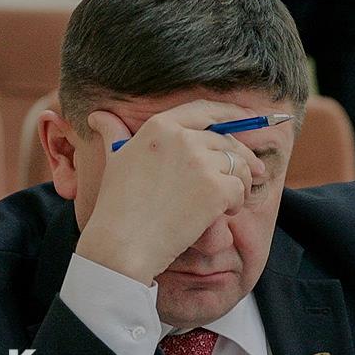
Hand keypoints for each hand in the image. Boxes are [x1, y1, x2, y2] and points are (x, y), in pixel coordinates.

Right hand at [75, 100, 266, 284]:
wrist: (122, 244)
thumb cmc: (116, 207)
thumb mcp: (113, 161)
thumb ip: (114, 134)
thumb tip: (98, 115)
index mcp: (159, 126)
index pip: (205, 109)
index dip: (232, 113)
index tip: (250, 119)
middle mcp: (182, 138)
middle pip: (228, 141)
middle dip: (245, 157)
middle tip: (256, 172)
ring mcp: (200, 162)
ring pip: (239, 166)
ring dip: (241, 185)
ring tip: (230, 203)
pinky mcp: (215, 188)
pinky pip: (240, 190)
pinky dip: (238, 204)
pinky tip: (224, 215)